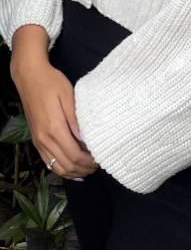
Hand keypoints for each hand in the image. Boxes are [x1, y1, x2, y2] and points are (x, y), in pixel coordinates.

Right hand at [11, 59, 98, 179]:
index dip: (88, 161)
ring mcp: (37, 141)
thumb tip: (86, 140)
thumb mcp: (69, 97)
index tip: (101, 159)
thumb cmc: (52, 83)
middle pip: (65, 164)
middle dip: (83, 169)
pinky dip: (60, 168)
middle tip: (98, 166)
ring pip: (55, 166)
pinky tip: (72, 169)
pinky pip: (47, 161)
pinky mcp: (35, 139)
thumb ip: (77, 121)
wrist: (30, 78)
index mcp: (54, 128)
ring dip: (72, 172)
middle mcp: (43, 139)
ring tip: (88, 169)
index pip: (73, 155)